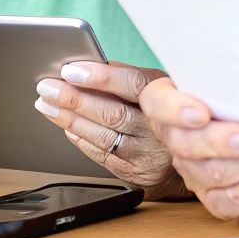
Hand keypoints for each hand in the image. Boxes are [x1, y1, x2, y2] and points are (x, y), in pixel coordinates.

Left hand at [34, 61, 182, 197]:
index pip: (134, 85)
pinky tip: (66, 126)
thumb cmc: (169, 112)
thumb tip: (92, 64)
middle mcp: (160, 128)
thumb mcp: (163, 87)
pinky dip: (80, 139)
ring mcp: (149, 154)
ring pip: (102, 135)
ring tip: (46, 103)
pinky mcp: (137, 173)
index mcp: (169, 98)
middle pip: (112, 113)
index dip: (102, 77)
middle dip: (74, 99)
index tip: (71, 70)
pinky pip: (102, 155)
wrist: (192, 155)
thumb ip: (131, 78)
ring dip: (69, 119)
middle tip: (47, 87)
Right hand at [140, 77, 238, 221]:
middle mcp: (175, 139)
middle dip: (223, 143)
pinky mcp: (212, 197)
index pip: (159, 104)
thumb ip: (231, 79)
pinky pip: (230, 203)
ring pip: (215, 175)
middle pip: (189, 146)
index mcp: (168, 103)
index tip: (202, 113)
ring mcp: (192, 171)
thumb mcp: (226, 79)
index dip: (177, 111)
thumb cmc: (233, 95)